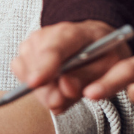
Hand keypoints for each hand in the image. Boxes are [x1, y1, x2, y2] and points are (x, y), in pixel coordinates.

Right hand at [10, 20, 129, 114]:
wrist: (94, 40)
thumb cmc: (104, 52)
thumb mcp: (111, 66)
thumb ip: (91, 79)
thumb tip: (66, 88)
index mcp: (72, 33)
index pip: (53, 50)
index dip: (43, 67)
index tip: (35, 83)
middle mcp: (46, 35)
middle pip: (36, 66)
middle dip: (48, 91)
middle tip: (65, 99)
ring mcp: (32, 44)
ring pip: (27, 75)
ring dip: (45, 91)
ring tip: (67, 88)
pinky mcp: (24, 54)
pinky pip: (22, 76)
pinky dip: (38, 88)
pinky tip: (55, 86)